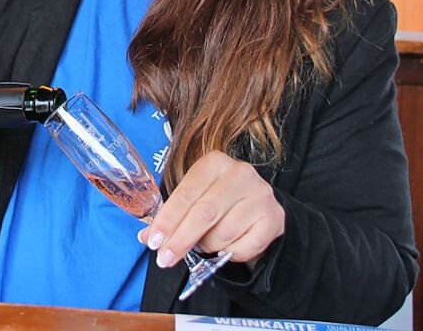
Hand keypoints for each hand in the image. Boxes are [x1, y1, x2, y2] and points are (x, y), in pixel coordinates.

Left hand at [137, 151, 283, 268]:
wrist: (259, 207)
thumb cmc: (219, 201)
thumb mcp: (195, 199)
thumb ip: (172, 215)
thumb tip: (147, 237)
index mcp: (214, 162)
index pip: (185, 194)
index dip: (167, 220)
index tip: (153, 242)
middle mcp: (240, 173)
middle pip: (204, 213)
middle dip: (181, 239)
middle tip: (165, 259)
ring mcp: (261, 194)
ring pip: (223, 233)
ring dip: (208, 246)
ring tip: (205, 243)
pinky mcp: (275, 217)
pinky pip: (245, 246)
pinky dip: (230, 254)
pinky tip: (227, 247)